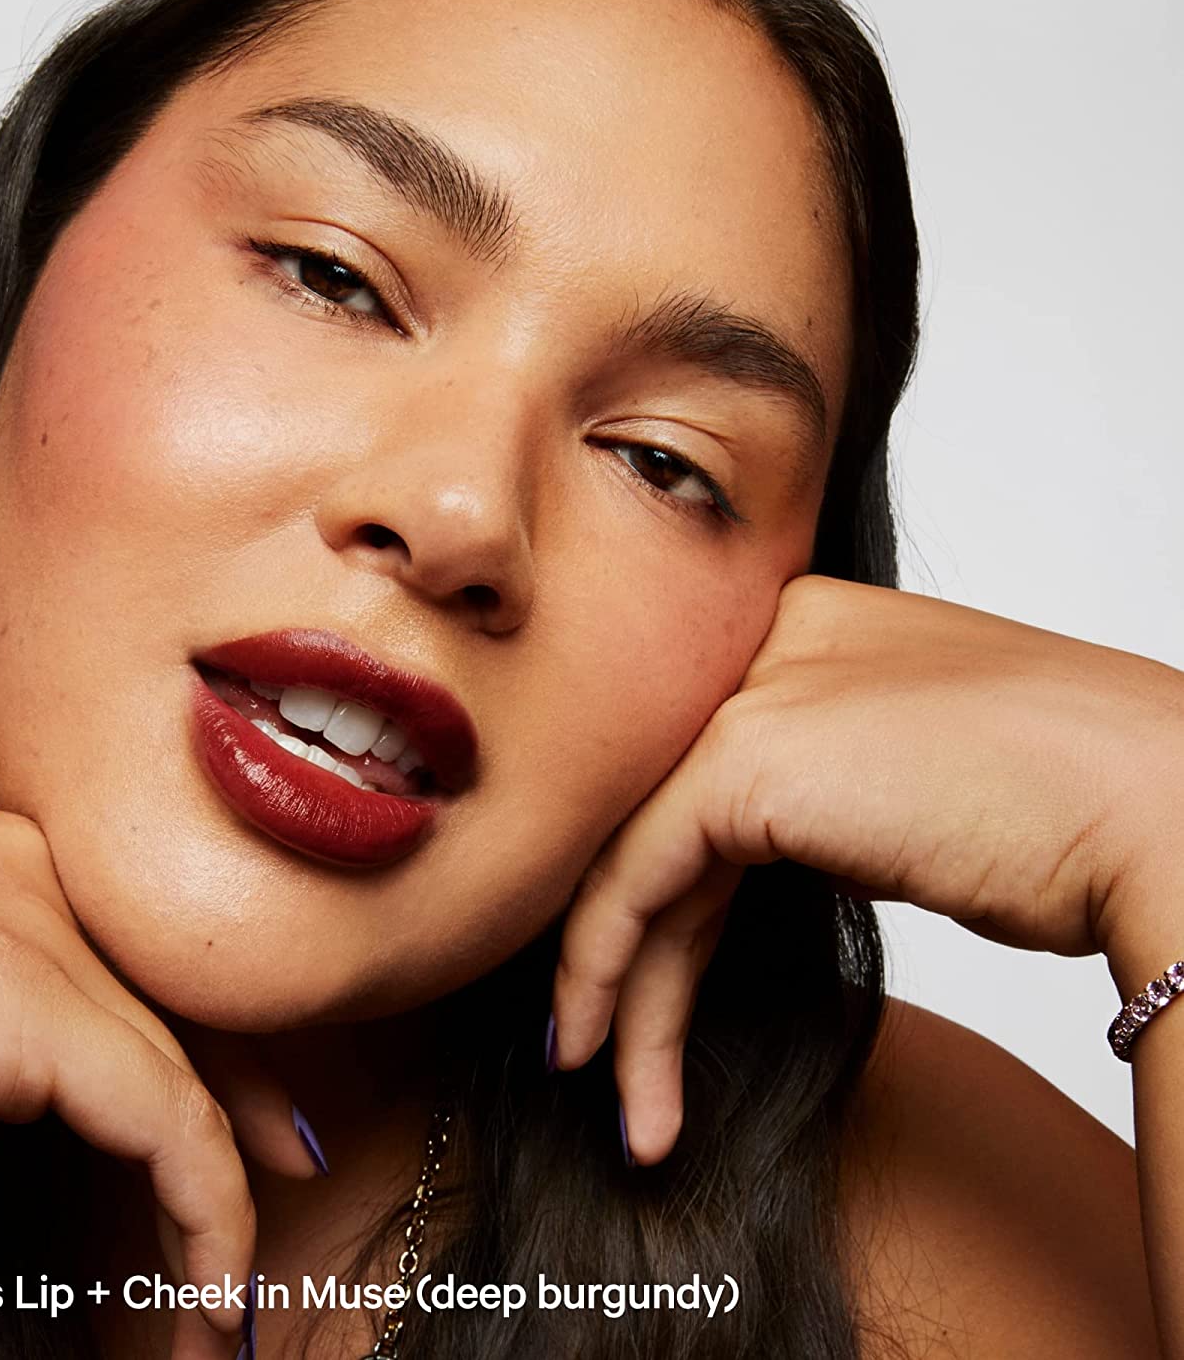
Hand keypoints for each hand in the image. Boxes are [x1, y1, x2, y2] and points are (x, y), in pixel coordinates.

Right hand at [0, 772, 309, 1358]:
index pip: (135, 963)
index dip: (196, 1043)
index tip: (240, 1119)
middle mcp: (37, 880)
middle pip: (180, 1004)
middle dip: (241, 1100)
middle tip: (286, 1170)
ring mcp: (40, 930)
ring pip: (179, 1066)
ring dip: (213, 1189)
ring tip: (226, 1292)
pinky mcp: (31, 1000)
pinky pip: (162, 1119)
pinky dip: (201, 1214)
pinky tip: (207, 1289)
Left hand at [549, 576, 1183, 1163]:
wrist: (1160, 812)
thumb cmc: (1064, 817)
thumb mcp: (899, 780)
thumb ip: (811, 789)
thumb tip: (729, 860)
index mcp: (804, 626)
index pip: (690, 768)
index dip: (655, 886)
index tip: (636, 985)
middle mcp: (761, 641)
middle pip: (655, 813)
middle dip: (625, 949)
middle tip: (603, 1056)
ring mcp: (749, 688)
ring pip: (633, 854)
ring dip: (620, 995)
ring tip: (622, 1105)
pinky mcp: (743, 753)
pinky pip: (634, 879)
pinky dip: (607, 975)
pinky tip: (612, 1062)